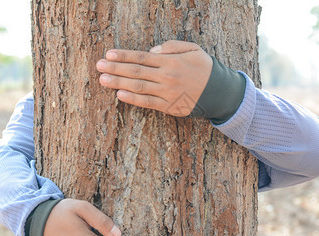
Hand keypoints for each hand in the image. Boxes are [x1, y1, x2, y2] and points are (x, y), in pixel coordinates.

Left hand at [96, 40, 212, 116]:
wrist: (220, 92)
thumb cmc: (205, 69)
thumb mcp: (193, 49)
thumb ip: (172, 46)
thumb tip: (151, 50)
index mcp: (171, 61)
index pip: (141, 57)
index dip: (123, 56)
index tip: (109, 55)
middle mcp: (166, 76)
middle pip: (136, 71)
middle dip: (115, 68)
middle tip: (99, 66)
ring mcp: (167, 92)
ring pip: (138, 86)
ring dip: (118, 83)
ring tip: (103, 80)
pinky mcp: (169, 107)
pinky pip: (148, 103)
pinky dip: (133, 99)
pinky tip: (120, 95)